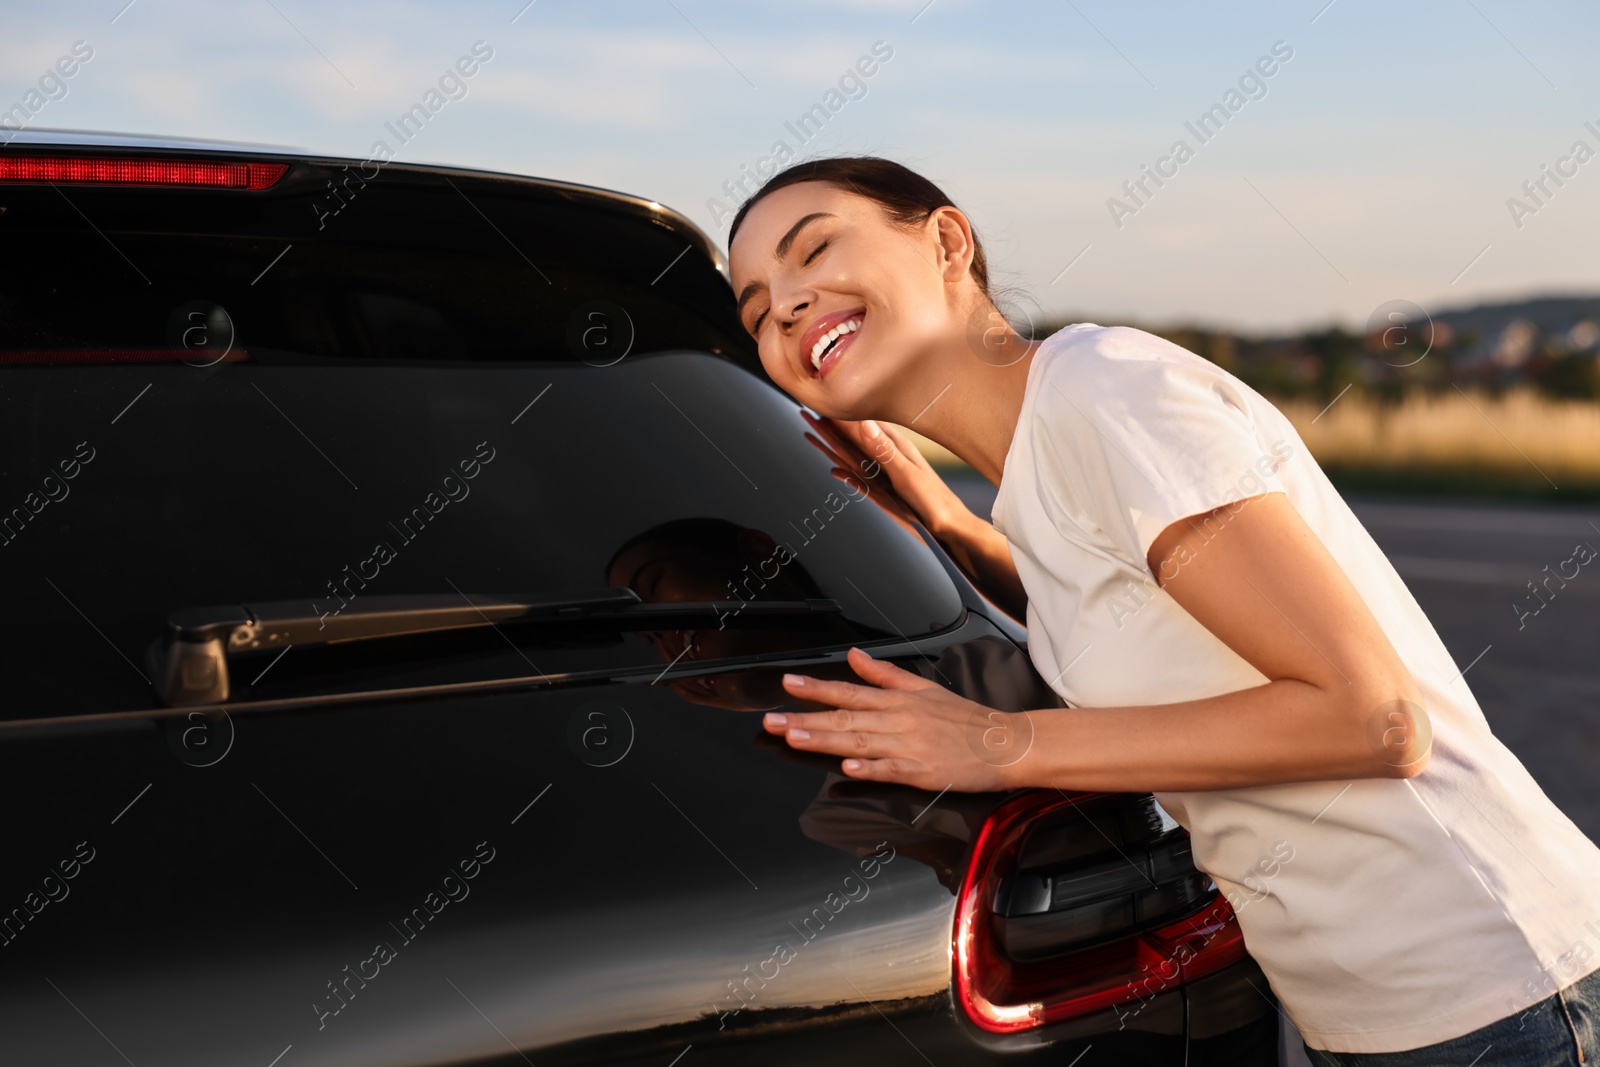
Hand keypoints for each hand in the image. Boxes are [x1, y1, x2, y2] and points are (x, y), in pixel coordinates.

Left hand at [763, 646, 1024, 791]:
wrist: (1006, 742)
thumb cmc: (966, 719)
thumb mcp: (924, 688)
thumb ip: (884, 674)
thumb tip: (854, 656)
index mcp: (898, 701)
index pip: (848, 692)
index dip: (815, 688)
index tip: (787, 684)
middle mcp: (898, 721)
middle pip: (844, 719)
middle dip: (805, 719)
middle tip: (772, 720)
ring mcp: (910, 747)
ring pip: (859, 742)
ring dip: (825, 740)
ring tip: (795, 738)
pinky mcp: (924, 772)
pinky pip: (892, 770)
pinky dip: (870, 768)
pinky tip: (848, 768)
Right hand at [800, 411, 974, 538]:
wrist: (951, 527)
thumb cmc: (935, 502)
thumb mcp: (907, 474)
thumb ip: (884, 450)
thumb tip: (865, 423)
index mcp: (895, 449)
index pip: (861, 427)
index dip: (839, 418)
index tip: (819, 406)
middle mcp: (888, 459)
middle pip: (852, 440)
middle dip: (830, 428)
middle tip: (807, 414)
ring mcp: (885, 476)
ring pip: (852, 457)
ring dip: (832, 446)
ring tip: (813, 434)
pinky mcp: (886, 493)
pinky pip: (859, 478)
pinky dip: (844, 472)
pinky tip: (834, 470)